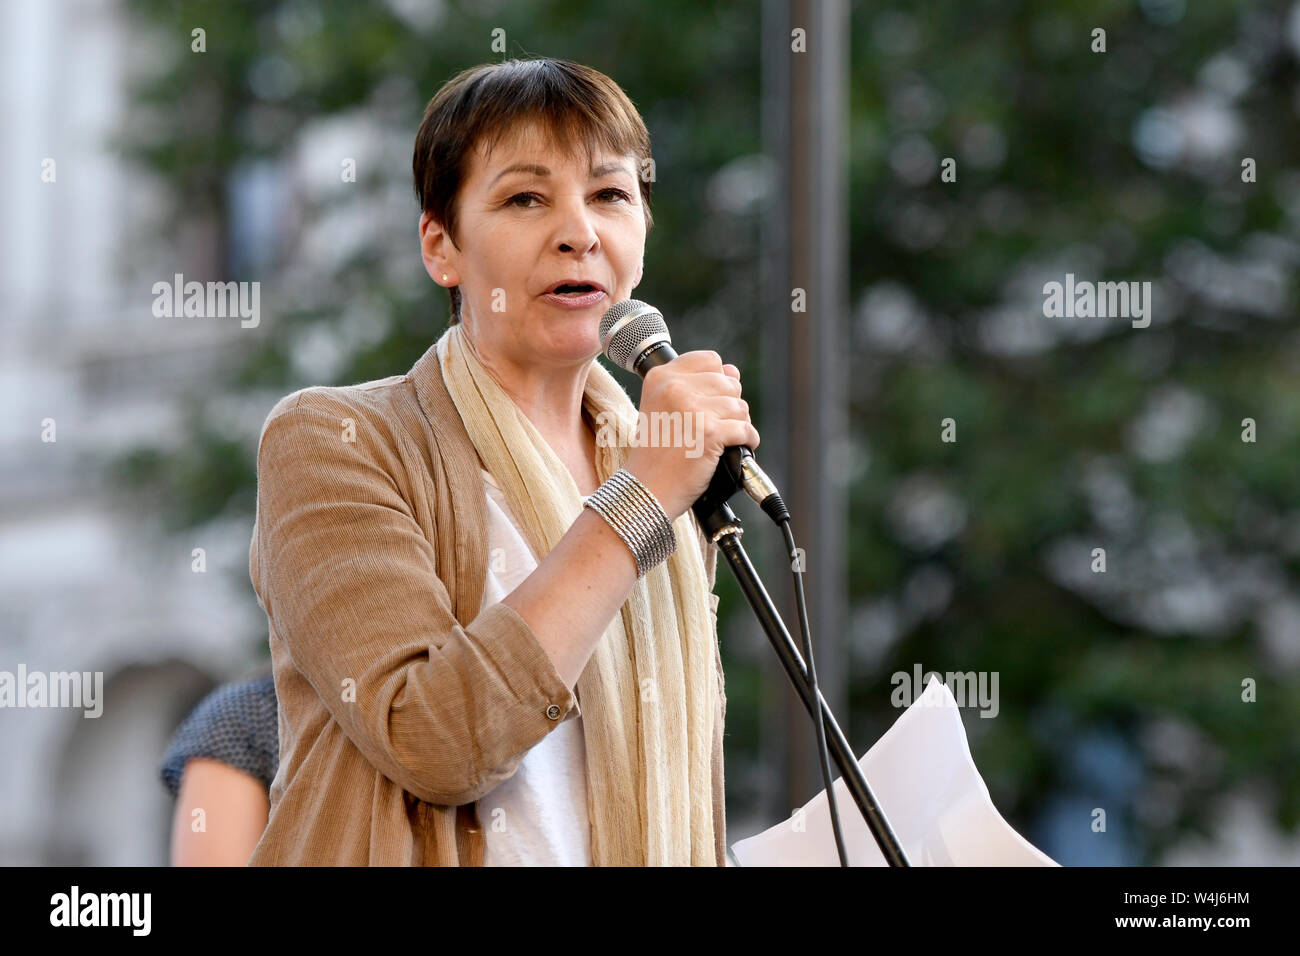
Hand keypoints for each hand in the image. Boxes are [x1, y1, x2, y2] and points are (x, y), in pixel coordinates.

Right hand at [622, 351, 759, 521]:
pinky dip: (747, 441)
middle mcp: (675, 388)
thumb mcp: (662, 408)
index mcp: (661, 377)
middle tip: (715, 426)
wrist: (646, 489)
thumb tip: (733, 371)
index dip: (717, 380)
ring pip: (740, 406)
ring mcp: (693, 410)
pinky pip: (745, 429)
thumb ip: (694, 385)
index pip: (710, 360)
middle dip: (729, 405)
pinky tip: (736, 448)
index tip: (710, 401)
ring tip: (723, 439)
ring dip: (738, 424)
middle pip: (729, 382)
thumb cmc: (655, 453)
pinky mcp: (710, 433)